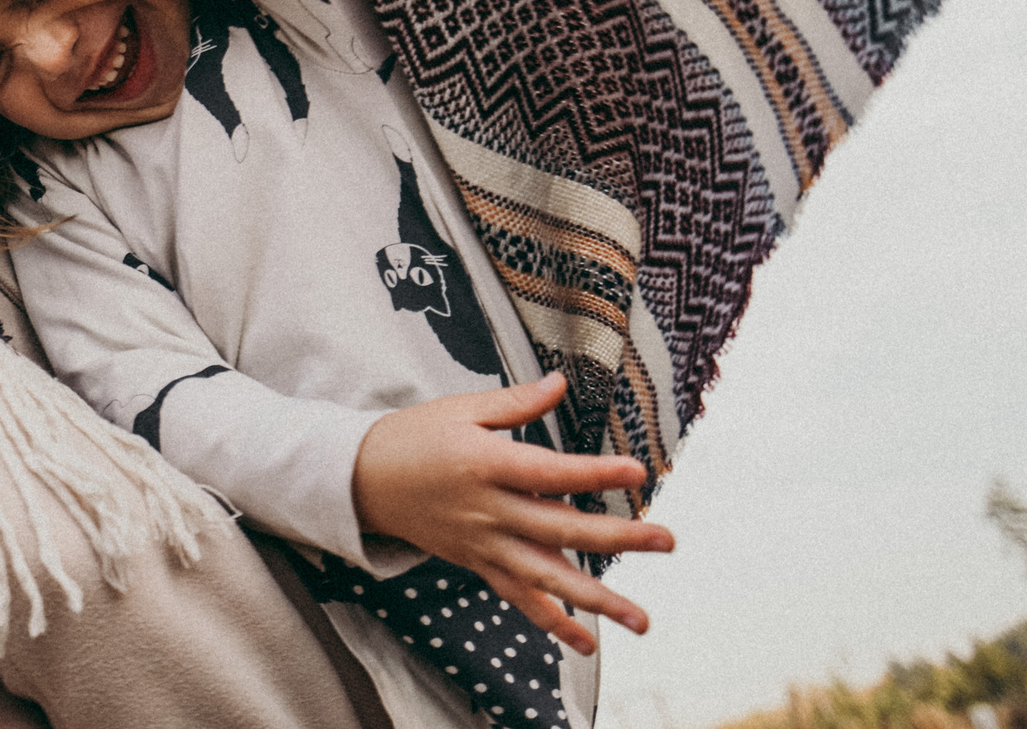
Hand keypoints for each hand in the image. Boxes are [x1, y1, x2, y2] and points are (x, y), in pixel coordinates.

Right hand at [350, 371, 673, 654]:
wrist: (360, 479)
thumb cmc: (411, 436)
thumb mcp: (459, 409)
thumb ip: (515, 402)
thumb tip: (560, 384)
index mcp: (485, 464)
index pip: (551, 472)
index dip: (595, 473)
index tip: (638, 473)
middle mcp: (488, 510)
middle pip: (560, 528)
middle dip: (617, 538)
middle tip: (666, 541)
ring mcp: (483, 543)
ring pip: (546, 577)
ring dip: (596, 601)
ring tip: (640, 620)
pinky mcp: (477, 562)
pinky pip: (517, 597)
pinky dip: (550, 621)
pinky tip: (586, 643)